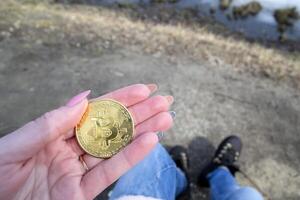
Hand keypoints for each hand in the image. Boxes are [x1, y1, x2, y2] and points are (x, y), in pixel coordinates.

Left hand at [0, 84, 173, 199]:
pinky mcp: (80, 194)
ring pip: (115, 149)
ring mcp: (76, 171)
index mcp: (53, 133)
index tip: (141, 89)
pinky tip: (149, 142)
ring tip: (166, 118)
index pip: (93, 112)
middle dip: (139, 113)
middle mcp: (69, 150)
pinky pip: (108, 174)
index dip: (119, 99)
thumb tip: (83, 99)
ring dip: (143, 132)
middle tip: (164, 100)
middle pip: (110, 128)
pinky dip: (130, 158)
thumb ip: (49, 123)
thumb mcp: (16, 145)